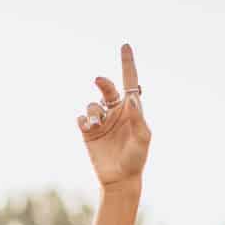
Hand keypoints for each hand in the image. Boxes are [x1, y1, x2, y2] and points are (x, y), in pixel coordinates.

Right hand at [77, 44, 149, 189]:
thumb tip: (131, 98)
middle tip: (99, 81)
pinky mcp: (89, 133)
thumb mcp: (142, 139)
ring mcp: (102, 122)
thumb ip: (138, 118)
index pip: (130, 82)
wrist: (119, 179)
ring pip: (92, 104)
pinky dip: (83, 120)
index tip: (125, 45)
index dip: (127, 64)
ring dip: (93, 111)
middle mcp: (116, 112)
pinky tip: (88, 128)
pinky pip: (82, 118)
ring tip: (95, 124)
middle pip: (107, 88)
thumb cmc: (136, 159)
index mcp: (131, 110)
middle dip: (103, 82)